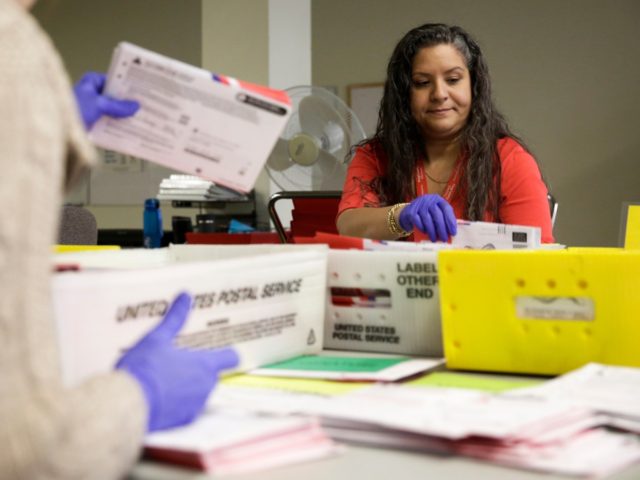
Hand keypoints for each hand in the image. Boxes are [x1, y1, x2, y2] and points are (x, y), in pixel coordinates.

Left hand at [73, 72, 139, 129]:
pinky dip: (116, 124)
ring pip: (112, 109)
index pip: (114, 80)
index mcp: (91, 81)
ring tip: (139, 117)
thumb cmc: (73, 111)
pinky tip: (128, 128)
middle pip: (114, 96)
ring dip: (123, 114)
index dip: (127, 86)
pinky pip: (108, 120)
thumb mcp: (99, 105)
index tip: (141, 91)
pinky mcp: (92, 120)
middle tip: (143, 105)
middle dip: (127, 102)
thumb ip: (118, 106)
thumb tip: (135, 106)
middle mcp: (92, 92)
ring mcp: (92, 107)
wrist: (57, 130)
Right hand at [116, 293, 238, 431]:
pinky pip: (185, 409)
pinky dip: (176, 403)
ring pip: (198, 392)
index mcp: (204, 365)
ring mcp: (195, 406)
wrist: (127, 405)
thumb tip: (186, 296)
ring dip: (188, 386)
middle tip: (179, 362)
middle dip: (198, 369)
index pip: (229, 357)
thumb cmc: (145, 368)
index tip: (223, 350)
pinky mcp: (182, 421)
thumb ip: (175, 318)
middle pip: (211, 375)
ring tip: (165, 379)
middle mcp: (205, 386)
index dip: (227, 353)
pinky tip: (158, 397)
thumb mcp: (157, 338)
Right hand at [398, 194, 456, 241]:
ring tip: (434, 239)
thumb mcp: (436, 212)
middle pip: (437, 215)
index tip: (453, 232)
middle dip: (442, 229)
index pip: (446, 209)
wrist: (410, 211)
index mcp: (438, 199)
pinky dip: (422, 228)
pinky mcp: (411, 211)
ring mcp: (419, 205)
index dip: (451, 221)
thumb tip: (450, 233)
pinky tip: (425, 233)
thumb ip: (443, 219)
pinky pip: (418, 221)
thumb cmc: (427, 213)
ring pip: (427, 219)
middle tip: (444, 239)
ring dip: (432, 231)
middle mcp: (429, 200)